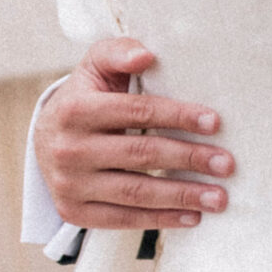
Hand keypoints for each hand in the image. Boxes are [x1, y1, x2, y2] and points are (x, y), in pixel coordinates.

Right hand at [35, 37, 234, 229]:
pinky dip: (160, 220)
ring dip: (182, 196)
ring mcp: (69, 185)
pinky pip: (122, 220)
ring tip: (218, 198)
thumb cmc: (86, 94)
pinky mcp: (73, 212)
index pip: (138, 111)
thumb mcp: (96, 64)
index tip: (214, 123)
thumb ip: (119, 51)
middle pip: (141, 154)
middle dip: (189, 159)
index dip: (178, 116)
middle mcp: (69, 149)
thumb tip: (146, 55)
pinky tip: (191, 217)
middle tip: (226, 164)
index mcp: (76, 109)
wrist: (45, 137)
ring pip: (135, 192)